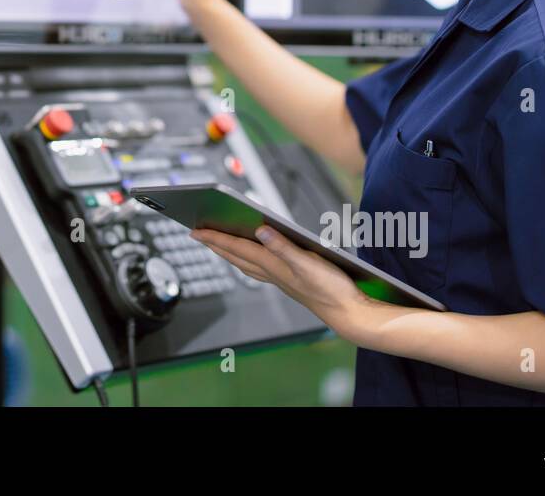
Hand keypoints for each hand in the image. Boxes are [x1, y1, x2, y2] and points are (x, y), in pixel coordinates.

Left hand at [190, 225, 369, 334]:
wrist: (349, 313)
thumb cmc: (332, 290)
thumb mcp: (307, 262)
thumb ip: (283, 246)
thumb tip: (260, 230)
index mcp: (274, 266)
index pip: (237, 248)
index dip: (215, 238)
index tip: (195, 231)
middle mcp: (273, 273)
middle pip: (236, 257)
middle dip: (216, 245)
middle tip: (198, 234)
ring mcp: (281, 279)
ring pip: (247, 264)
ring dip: (230, 253)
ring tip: (219, 244)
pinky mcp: (291, 282)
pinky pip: (261, 269)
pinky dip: (250, 261)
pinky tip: (254, 259)